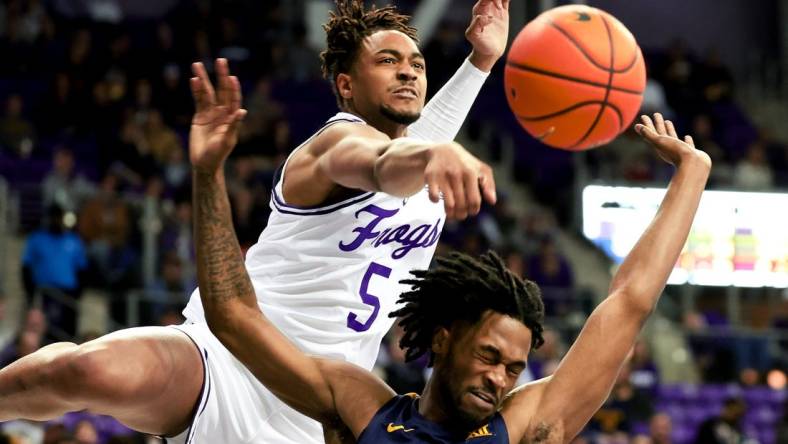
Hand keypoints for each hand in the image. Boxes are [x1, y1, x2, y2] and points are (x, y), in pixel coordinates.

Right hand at [190, 58, 246, 174]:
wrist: (204, 163)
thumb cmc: (217, 154)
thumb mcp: (226, 140)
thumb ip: (233, 125)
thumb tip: (242, 111)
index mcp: (231, 118)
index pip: (233, 99)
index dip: (233, 88)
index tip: (232, 77)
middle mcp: (222, 113)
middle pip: (222, 90)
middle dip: (221, 76)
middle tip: (220, 60)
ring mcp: (211, 113)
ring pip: (207, 92)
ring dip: (203, 79)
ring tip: (197, 65)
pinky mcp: (199, 117)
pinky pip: (198, 100)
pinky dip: (196, 90)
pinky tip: (193, 80)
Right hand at [425, 142, 495, 219]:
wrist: (442, 150)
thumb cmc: (465, 164)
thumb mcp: (481, 169)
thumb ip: (489, 185)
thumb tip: (492, 202)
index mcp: (470, 173)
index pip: (474, 201)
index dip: (473, 210)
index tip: (471, 211)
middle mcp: (456, 174)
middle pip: (461, 205)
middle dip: (462, 214)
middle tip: (461, 214)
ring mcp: (443, 175)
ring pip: (448, 205)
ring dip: (450, 214)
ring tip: (451, 213)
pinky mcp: (430, 177)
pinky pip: (433, 197)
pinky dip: (435, 201)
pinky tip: (438, 199)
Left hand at [466, 0, 509, 71]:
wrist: (489, 52)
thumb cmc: (479, 45)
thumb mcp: (473, 36)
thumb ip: (476, 25)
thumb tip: (485, 17)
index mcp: (478, 10)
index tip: (499, 8)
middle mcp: (485, 7)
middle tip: (502, 8)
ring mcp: (494, 9)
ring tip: (504, 7)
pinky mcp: (502, 12)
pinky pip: (505, 0)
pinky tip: (509, 1)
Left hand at [635, 113, 710, 168]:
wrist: (693, 166)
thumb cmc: (676, 153)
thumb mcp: (660, 142)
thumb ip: (649, 134)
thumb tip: (636, 126)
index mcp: (660, 146)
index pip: (651, 132)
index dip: (647, 124)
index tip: (644, 116)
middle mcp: (668, 148)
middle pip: (661, 133)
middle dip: (658, 124)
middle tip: (656, 114)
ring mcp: (680, 151)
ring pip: (673, 138)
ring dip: (670, 130)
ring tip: (668, 121)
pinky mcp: (690, 153)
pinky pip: (687, 145)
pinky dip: (687, 140)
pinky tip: (687, 136)